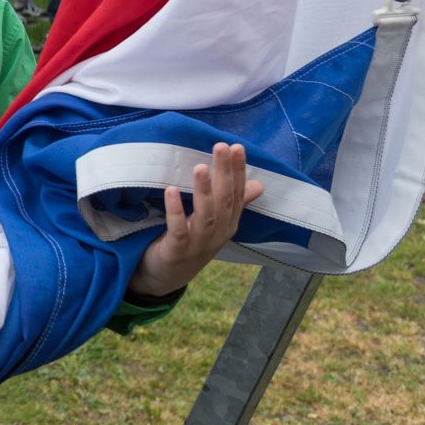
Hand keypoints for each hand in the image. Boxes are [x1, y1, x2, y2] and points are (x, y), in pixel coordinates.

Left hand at [130, 143, 264, 297]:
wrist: (166, 277)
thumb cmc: (191, 243)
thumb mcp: (215, 222)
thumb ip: (235, 202)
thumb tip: (259, 183)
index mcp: (228, 224)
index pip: (237, 194)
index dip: (238, 171)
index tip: (236, 147)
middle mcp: (218, 234)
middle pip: (224, 201)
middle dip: (224, 173)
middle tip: (221, 147)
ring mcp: (199, 244)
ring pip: (206, 215)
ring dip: (204, 190)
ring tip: (200, 167)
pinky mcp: (177, 251)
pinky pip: (178, 229)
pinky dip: (175, 210)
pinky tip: (171, 190)